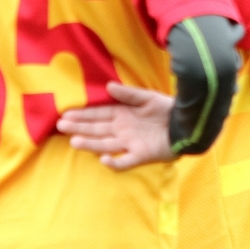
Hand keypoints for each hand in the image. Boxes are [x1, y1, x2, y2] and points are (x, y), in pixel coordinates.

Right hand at [56, 82, 176, 170]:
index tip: (65, 113)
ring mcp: (130, 143)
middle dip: (79, 127)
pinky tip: (104, 159)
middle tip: (61, 126)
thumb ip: (128, 94)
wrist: (188, 123)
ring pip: (105, 144)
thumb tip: (108, 86)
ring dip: (90, 144)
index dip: (83, 114)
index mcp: (123, 115)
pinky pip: (125, 161)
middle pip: (97, 129)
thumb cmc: (168, 109)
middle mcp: (122, 130)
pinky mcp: (141, 155)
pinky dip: (115, 162)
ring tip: (74, 141)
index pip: (99, 114)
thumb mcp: (148, 98)